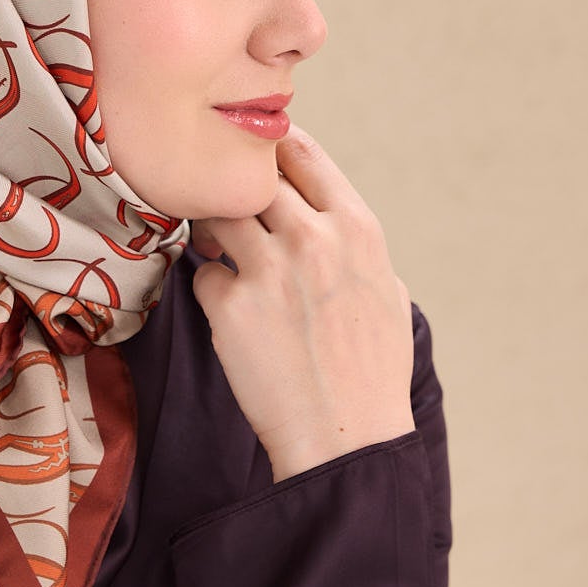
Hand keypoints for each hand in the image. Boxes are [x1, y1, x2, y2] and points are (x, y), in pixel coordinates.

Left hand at [190, 124, 414, 481]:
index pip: (303, 153)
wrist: (345, 436)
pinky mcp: (230, 306)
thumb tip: (322, 214)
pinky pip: (202, 274)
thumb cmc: (371, 370)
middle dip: (232, 188)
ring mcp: (269, 270)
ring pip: (215, 215)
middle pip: (250, 176)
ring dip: (211, 229)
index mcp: (357, 228)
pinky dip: (210, 289)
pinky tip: (232, 316)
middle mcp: (313, 238)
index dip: (270, 150)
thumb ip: (351, 243)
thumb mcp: (385, 290)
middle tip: (224, 206)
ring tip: (221, 253)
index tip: (252, 159)